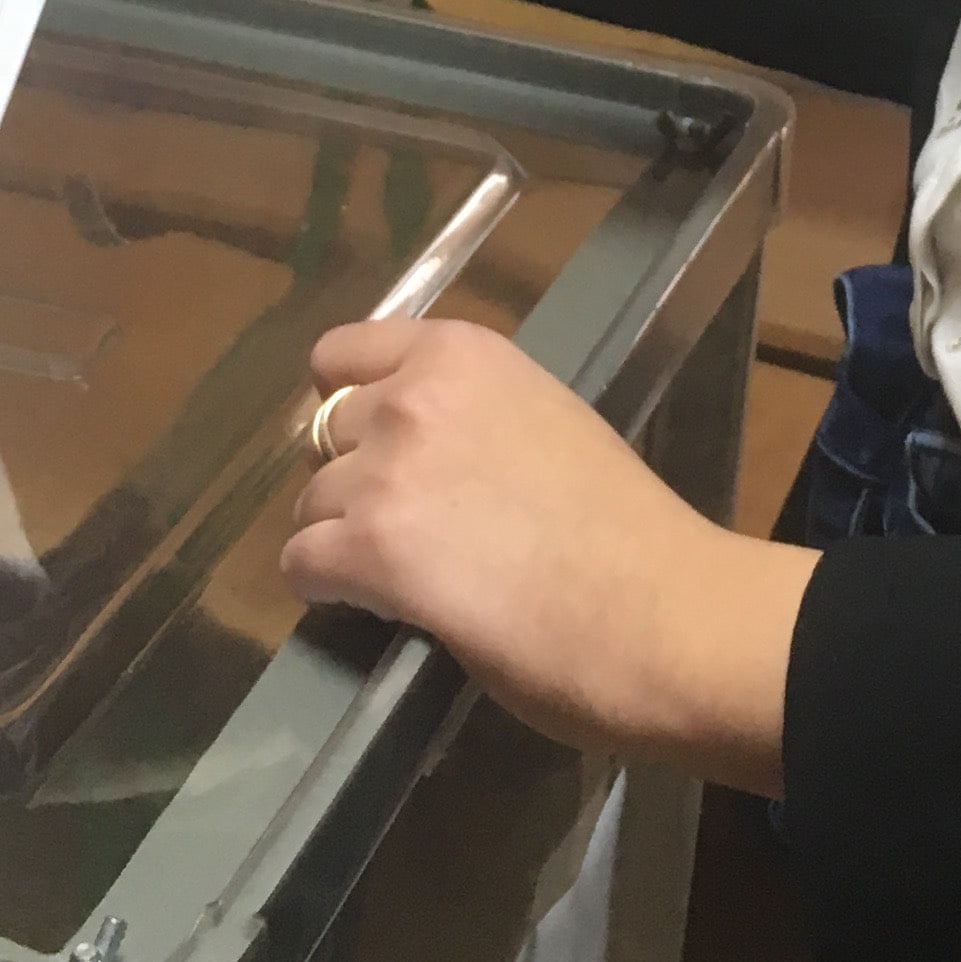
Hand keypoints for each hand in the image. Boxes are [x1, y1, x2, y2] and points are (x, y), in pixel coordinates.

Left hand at [284, 320, 815, 793]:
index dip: (348, 404)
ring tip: (402, 577)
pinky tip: (381, 608)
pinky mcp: (367, 549)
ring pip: (310, 503)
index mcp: (463, 353)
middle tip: (405, 527)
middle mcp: (411, 396)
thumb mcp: (547, 423)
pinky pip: (303, 564)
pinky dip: (330, 590)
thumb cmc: (626, 527)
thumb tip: (431, 461)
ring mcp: (384, 471)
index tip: (373, 444)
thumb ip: (475, 421)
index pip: (343, 353)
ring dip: (342, 539)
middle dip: (353, 478)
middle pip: (324, 433)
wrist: (658, 607)